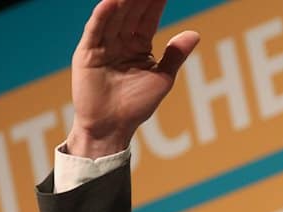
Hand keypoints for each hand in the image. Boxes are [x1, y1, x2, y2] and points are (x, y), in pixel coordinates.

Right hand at [67, 0, 199, 157]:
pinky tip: (111, 2)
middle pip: (131, 13)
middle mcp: (119, 42)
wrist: (112, 127)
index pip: (147, 18)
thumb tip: (194, 34)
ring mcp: (102, 46)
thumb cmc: (136, 106)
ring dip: (122, 1)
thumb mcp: (162, 78)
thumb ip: (175, 55)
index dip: (156, 2)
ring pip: (114, 17)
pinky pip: (95, 31)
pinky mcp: (87, 54)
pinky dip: (102, 16)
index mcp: (137, 46)